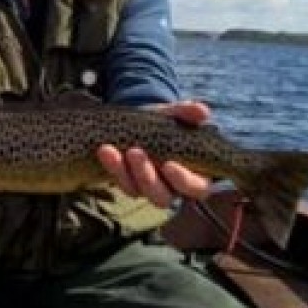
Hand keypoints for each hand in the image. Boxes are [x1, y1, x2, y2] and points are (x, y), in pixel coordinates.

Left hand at [97, 100, 212, 207]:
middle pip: (163, 197)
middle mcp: (172, 187)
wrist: (141, 121)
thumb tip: (202, 110)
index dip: (184, 181)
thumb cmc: (165, 122)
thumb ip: (188, 113)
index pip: (196, 188)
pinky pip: (121, 183)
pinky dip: (112, 167)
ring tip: (110, 150)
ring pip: (138, 192)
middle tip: (135, 152)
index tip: (169, 164)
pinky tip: (105, 150)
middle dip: (147, 177)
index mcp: (194, 174)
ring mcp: (149, 188)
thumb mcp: (175, 114)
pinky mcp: (129, 184)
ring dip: (124, 173)